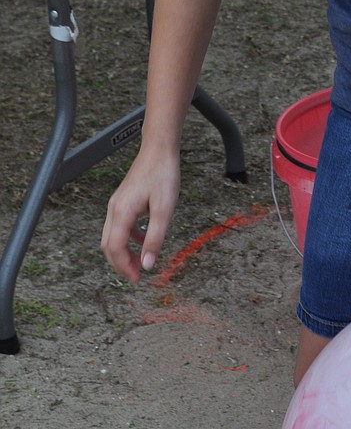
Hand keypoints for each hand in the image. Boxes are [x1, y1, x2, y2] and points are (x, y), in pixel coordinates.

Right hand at [100, 149, 179, 281]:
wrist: (159, 150)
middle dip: (120, 263)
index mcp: (122, 213)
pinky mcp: (123, 200)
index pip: (115, 249)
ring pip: (112, 236)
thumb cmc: (163, 175)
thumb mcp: (164, 210)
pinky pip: (120, 226)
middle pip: (108, 245)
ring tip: (140, 261)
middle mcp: (114, 209)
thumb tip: (148, 264)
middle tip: (137, 275)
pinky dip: (128, 238)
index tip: (137, 279)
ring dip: (123, 252)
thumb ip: (155, 238)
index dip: (124, 267)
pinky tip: (144, 239)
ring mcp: (117, 204)